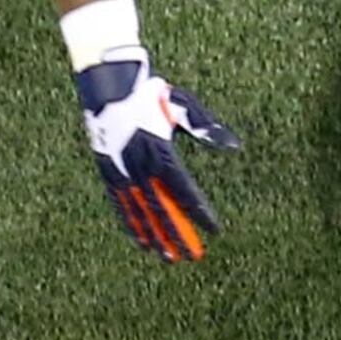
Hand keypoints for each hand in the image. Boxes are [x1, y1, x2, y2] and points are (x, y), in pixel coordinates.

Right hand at [76, 53, 242, 258]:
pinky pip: (120, 204)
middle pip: (162, 208)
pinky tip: (140, 241)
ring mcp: (120, 169)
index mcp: (160, 150)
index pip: (184, 191)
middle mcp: (138, 164)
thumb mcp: (182, 105)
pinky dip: (130, 224)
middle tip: (192, 257)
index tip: (214, 230)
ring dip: (154, 236)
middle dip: (177, 235)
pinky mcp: (107, 170)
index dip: (199, 213)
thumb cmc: (150, 92)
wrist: (107, 82)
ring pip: (139, 211)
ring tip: (166, 258)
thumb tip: (234, 146)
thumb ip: (206, 128)